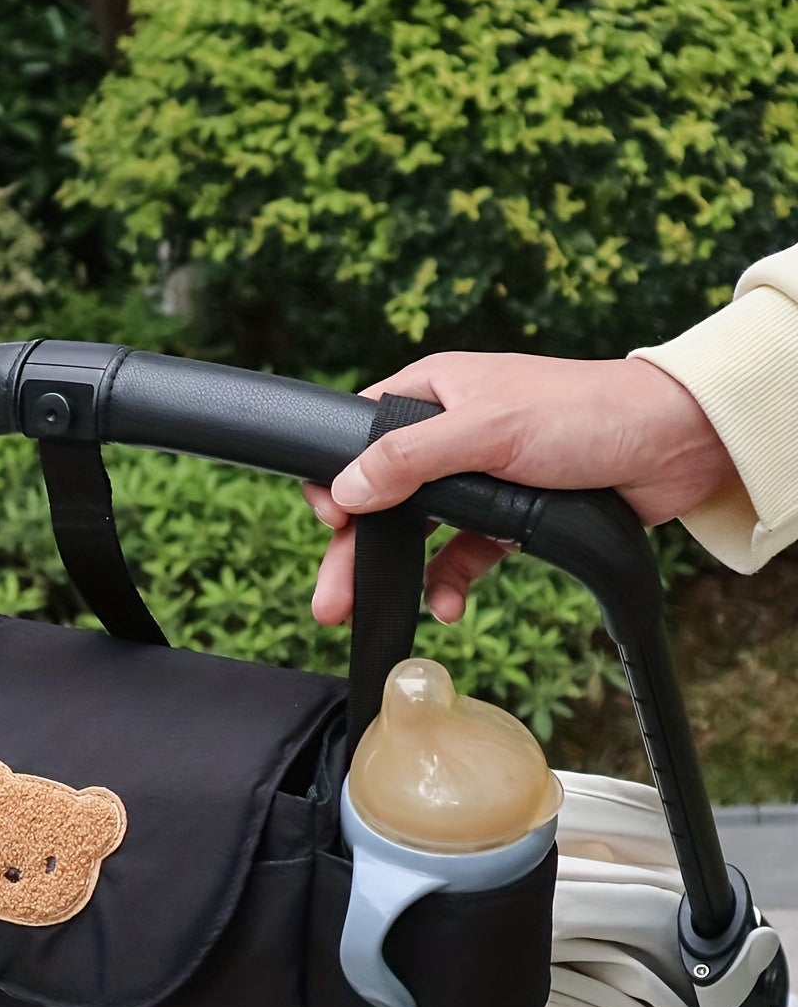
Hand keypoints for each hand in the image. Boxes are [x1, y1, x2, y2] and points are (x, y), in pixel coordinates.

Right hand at [304, 352, 735, 624]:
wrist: (676, 445)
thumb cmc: (586, 412)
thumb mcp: (487, 429)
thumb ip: (410, 457)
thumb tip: (347, 488)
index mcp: (432, 393)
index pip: (358, 436)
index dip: (337, 480)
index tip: (332, 521)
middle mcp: (446, 434)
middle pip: (379, 496)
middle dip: (352, 549)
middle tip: (330, 600)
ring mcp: (476, 478)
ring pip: (416, 532)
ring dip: (395, 574)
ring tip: (371, 613)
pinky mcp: (507, 516)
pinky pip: (460, 554)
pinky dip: (447, 582)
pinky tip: (447, 605)